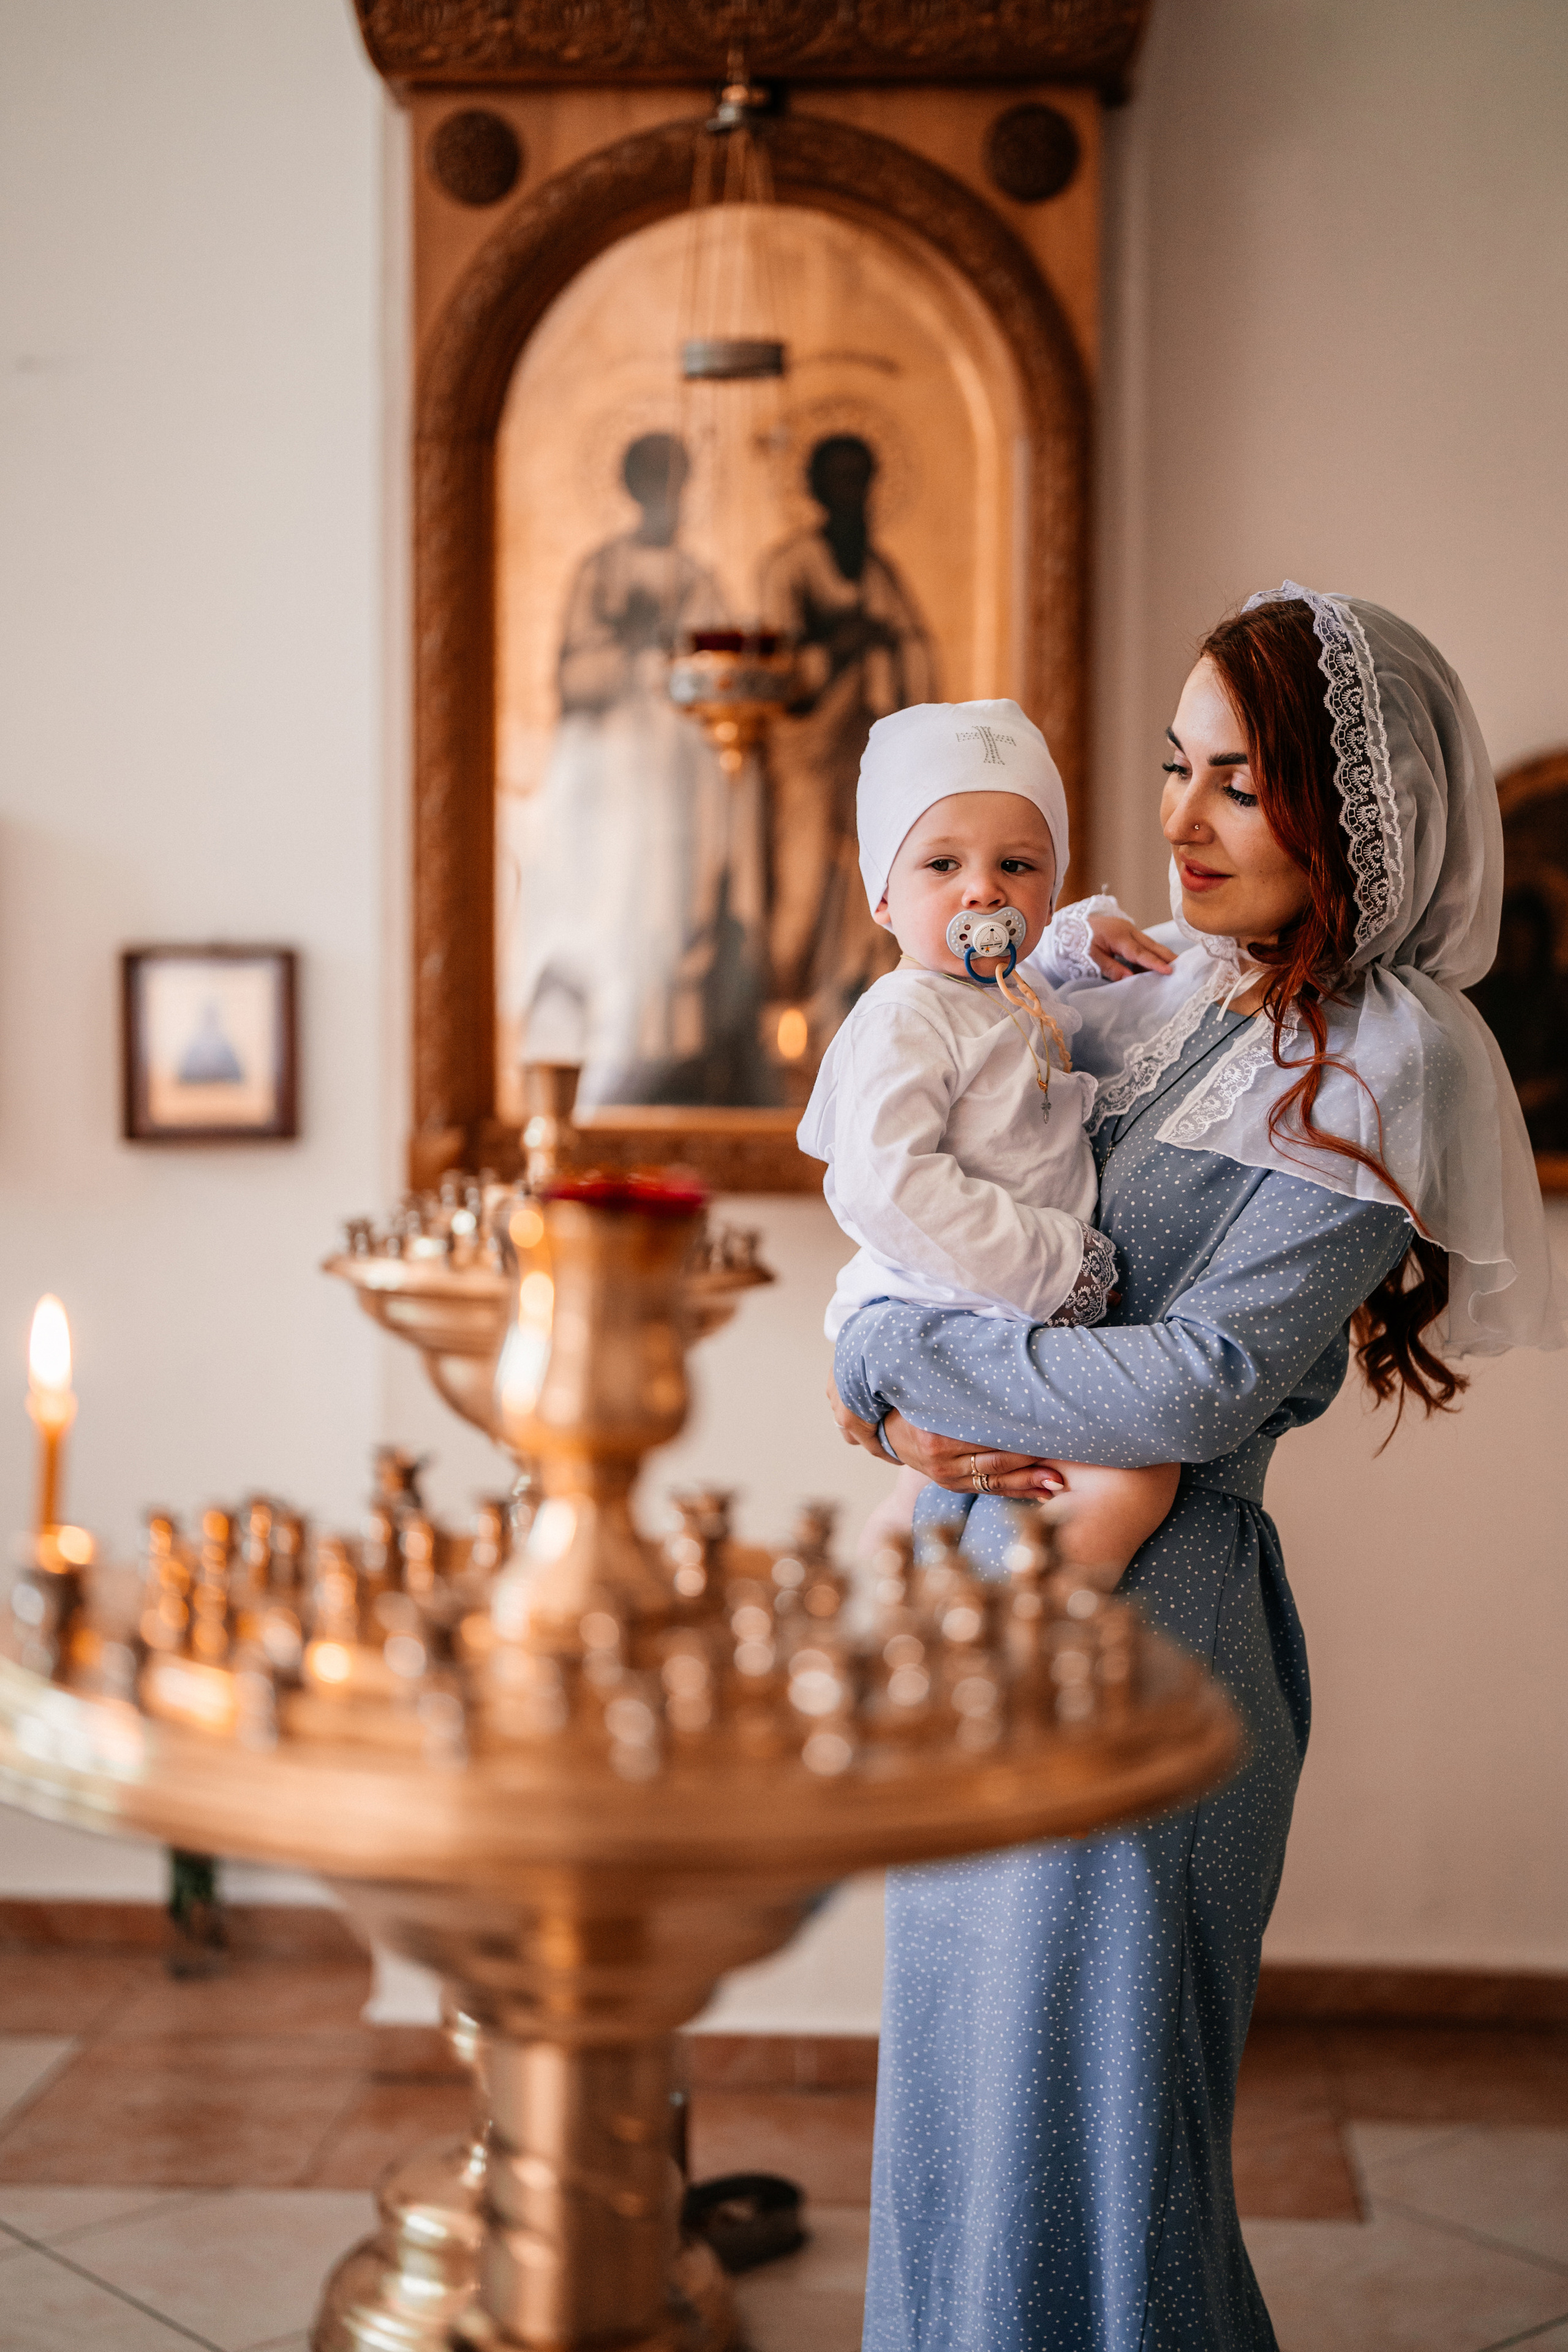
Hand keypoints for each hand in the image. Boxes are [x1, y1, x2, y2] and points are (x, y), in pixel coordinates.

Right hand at [826, 1380, 1062, 1497]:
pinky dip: (1016, 1492)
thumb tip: (1008, 1375)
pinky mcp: (950, 1485)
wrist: (885, 1426)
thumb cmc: (917, 1401)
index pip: (988, 1438)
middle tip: (1062, 1464)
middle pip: (996, 1464)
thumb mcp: (936, 1392)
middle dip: (1031, 1465)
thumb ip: (968, 1389)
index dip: (1019, 1438)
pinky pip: (988, 1491)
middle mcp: (940, 1460)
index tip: (1049, 1434)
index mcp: (937, 1436)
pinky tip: (1041, 1493)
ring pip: (995, 1482)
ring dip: (1029, 1483)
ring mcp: (945, 1476)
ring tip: (1058, 1483)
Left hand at [1086, 913, 1175, 980]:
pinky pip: (1144, 946)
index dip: (1155, 963)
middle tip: (1184, 968)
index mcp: (1118, 936)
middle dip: (1168, 957)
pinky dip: (1152, 956)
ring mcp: (1130, 931)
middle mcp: (1128, 931)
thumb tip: (1129, 978)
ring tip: (1176, 968)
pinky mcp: (1129, 934)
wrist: (1072, 922)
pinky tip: (1157, 967)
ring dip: (1163, 956)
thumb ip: (1110, 967)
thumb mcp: (1089, 956)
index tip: (1169, 971)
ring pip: (1150, 945)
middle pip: (1152, 946)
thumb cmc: (1079, 940)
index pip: (1140, 953)